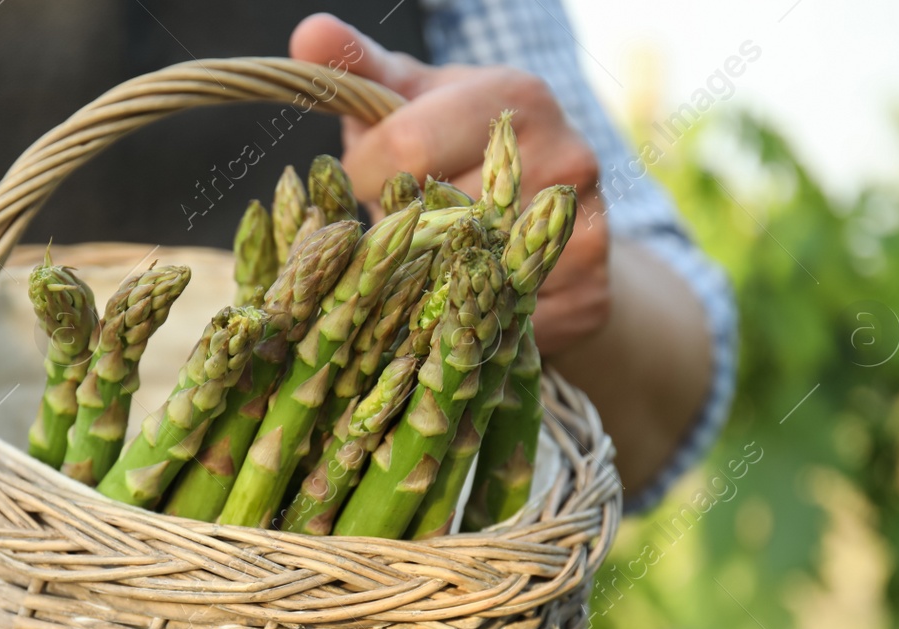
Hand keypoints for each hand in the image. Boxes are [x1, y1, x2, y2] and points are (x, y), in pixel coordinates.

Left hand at [290, 14, 609, 351]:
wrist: (550, 217)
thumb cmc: (456, 151)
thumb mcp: (412, 103)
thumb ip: (360, 72)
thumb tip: (308, 33)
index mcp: (512, 96)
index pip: (405, 147)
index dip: (364, 178)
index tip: (366, 186)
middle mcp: (564, 153)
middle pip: (436, 218)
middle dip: (399, 234)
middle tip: (404, 229)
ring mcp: (587, 224)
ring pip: (468, 279)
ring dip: (429, 285)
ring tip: (432, 263)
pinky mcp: (589, 290)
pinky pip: (501, 323)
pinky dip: (470, 323)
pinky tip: (467, 301)